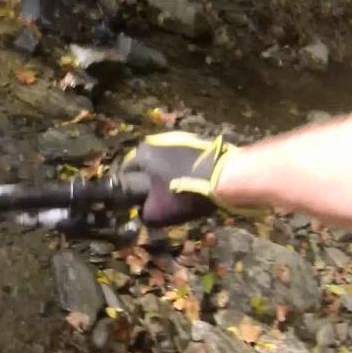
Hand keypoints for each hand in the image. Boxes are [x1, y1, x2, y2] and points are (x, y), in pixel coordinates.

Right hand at [118, 131, 236, 226]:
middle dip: (150, 180)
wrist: (226, 177)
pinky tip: (192, 182)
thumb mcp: (158, 213)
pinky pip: (182, 158)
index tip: (138, 202)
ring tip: (178, 191)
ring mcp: (179, 137)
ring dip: (167, 173)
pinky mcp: (197, 140)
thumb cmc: (184, 194)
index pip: (125, 172)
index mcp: (142, 153)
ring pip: (165, 160)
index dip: (129, 189)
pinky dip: (183, 169)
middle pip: (146, 165)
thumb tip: (142, 213)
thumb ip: (143, 215)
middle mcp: (156, 140)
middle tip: (159, 198)